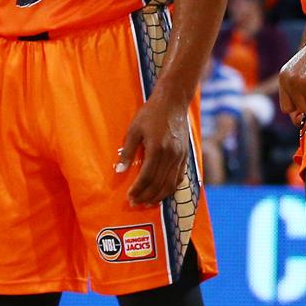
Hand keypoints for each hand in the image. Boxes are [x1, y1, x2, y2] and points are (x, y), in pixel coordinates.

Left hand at [116, 92, 188, 206]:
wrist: (174, 101)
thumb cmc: (151, 113)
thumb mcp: (135, 129)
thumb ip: (128, 152)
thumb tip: (119, 171)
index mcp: (157, 149)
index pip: (147, 177)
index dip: (137, 190)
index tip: (129, 198)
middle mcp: (171, 155)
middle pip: (158, 184)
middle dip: (146, 197)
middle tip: (135, 203)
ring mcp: (180, 156)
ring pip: (170, 184)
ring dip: (158, 196)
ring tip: (147, 202)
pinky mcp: (185, 155)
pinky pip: (179, 177)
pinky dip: (170, 188)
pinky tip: (162, 192)